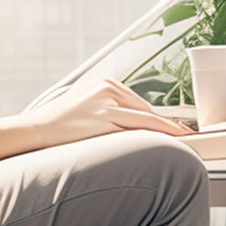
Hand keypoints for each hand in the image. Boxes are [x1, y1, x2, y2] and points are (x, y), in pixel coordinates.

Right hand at [22, 78, 195, 148]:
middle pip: (145, 110)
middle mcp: (109, 89)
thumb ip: (108, 117)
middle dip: (167, 125)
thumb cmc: (59, 127)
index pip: (139, 105)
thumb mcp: (87, 114)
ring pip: (145, 118)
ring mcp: (107, 102)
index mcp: (106, 85)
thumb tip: (127, 132)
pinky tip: (167, 141)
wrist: (38, 130)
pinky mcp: (104, 117)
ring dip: (167, 130)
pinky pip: (136, 127)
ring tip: (185, 139)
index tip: (175, 128)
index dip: (159, 119)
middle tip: (186, 135)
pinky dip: (155, 134)